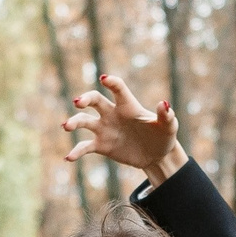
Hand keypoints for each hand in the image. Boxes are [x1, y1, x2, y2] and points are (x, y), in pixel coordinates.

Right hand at [60, 73, 188, 184]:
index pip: (118, 89)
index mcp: (128, 106)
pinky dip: (76, 152)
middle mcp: (113, 114)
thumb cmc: (163, 136)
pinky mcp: (101, 145)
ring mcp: (105, 129)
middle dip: (85, 99)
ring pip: (85, 121)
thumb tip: (164, 104)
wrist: (157, 156)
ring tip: (66, 126)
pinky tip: (68, 158)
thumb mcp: (169, 127)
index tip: (105, 79)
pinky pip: (85, 147)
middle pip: (95, 100)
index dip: (112, 82)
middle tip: (78, 102)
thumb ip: (166, 115)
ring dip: (74, 122)